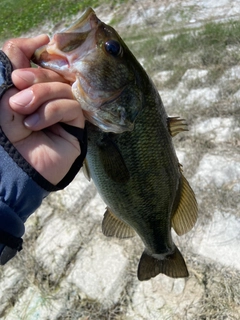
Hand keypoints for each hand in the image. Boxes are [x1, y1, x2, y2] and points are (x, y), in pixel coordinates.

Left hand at [0, 35, 84, 184]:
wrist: (13, 166)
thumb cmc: (4, 133)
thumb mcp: (4, 94)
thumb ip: (15, 63)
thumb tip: (41, 39)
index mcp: (32, 88)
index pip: (40, 60)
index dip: (38, 50)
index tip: (40, 43)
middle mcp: (50, 97)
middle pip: (54, 72)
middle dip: (35, 77)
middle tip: (16, 90)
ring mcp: (65, 111)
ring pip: (63, 87)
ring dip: (40, 96)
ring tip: (22, 112)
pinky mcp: (76, 126)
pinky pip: (71, 106)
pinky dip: (51, 112)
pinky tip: (34, 125)